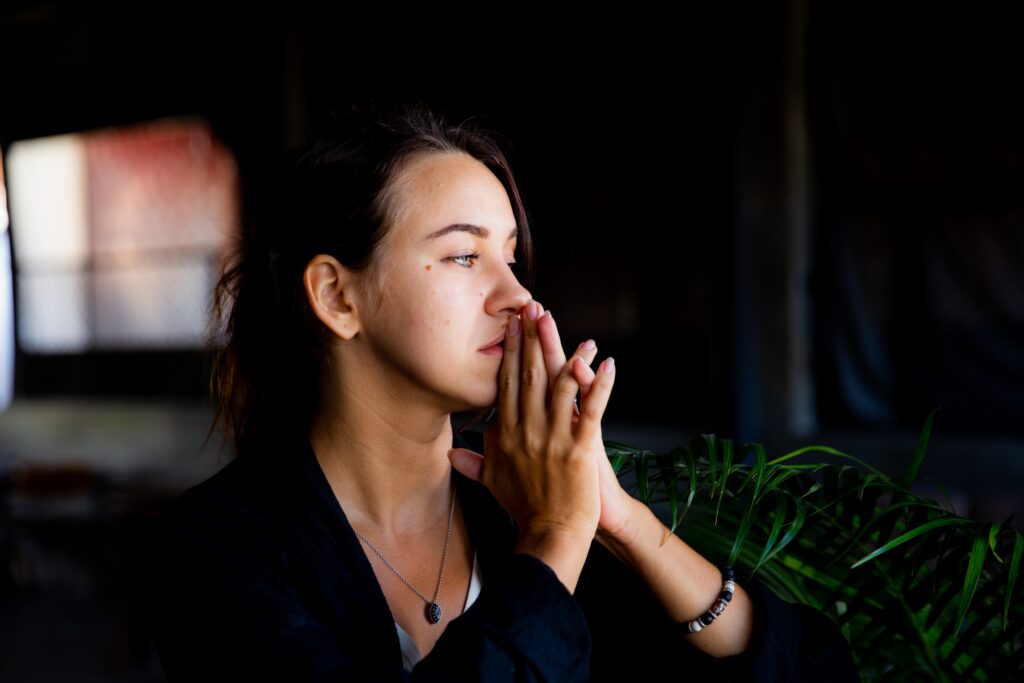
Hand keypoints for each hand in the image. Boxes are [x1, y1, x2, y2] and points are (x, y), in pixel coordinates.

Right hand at [448, 300, 614, 544]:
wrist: (549, 535)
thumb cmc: (524, 508)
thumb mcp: (493, 482)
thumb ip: (474, 462)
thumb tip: (451, 452)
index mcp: (507, 433)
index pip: (507, 383)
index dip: (512, 351)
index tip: (513, 326)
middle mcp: (527, 430)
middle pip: (530, 375)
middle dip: (534, 339)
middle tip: (536, 309)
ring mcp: (553, 438)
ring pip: (561, 386)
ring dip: (573, 356)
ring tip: (584, 337)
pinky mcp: (579, 448)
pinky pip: (592, 409)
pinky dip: (602, 386)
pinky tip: (609, 366)